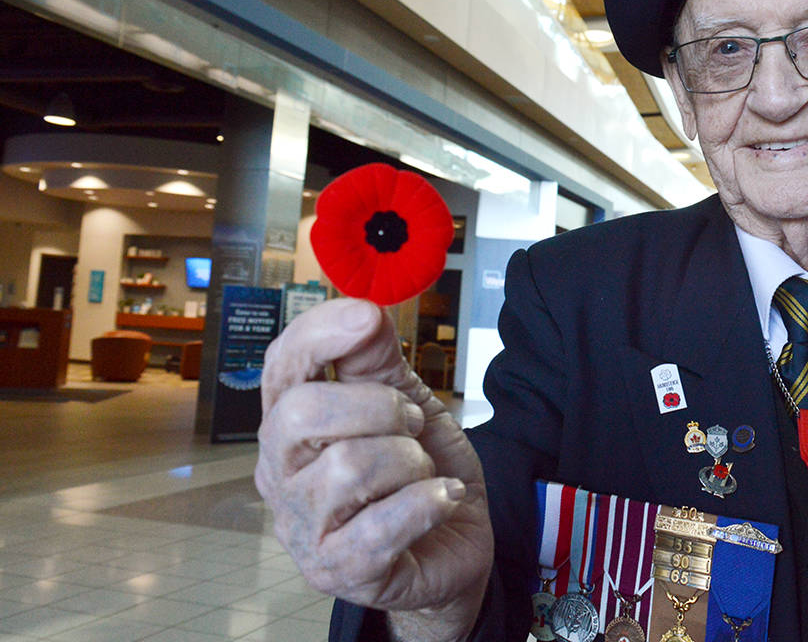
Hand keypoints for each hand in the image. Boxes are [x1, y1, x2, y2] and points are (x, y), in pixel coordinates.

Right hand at [255, 298, 492, 640]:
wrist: (455, 541)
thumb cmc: (419, 470)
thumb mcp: (407, 404)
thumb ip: (379, 362)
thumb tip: (363, 308)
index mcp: (291, 421)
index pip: (280, 366)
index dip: (318, 334)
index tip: (367, 318)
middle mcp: (280, 473)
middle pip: (301, 413)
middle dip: (379, 407)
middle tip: (413, 423)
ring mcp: (301, 526)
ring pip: (348, 467)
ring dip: (410, 462)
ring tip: (423, 472)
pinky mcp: (335, 570)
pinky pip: (379, 527)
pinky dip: (427, 503)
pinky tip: (442, 499)